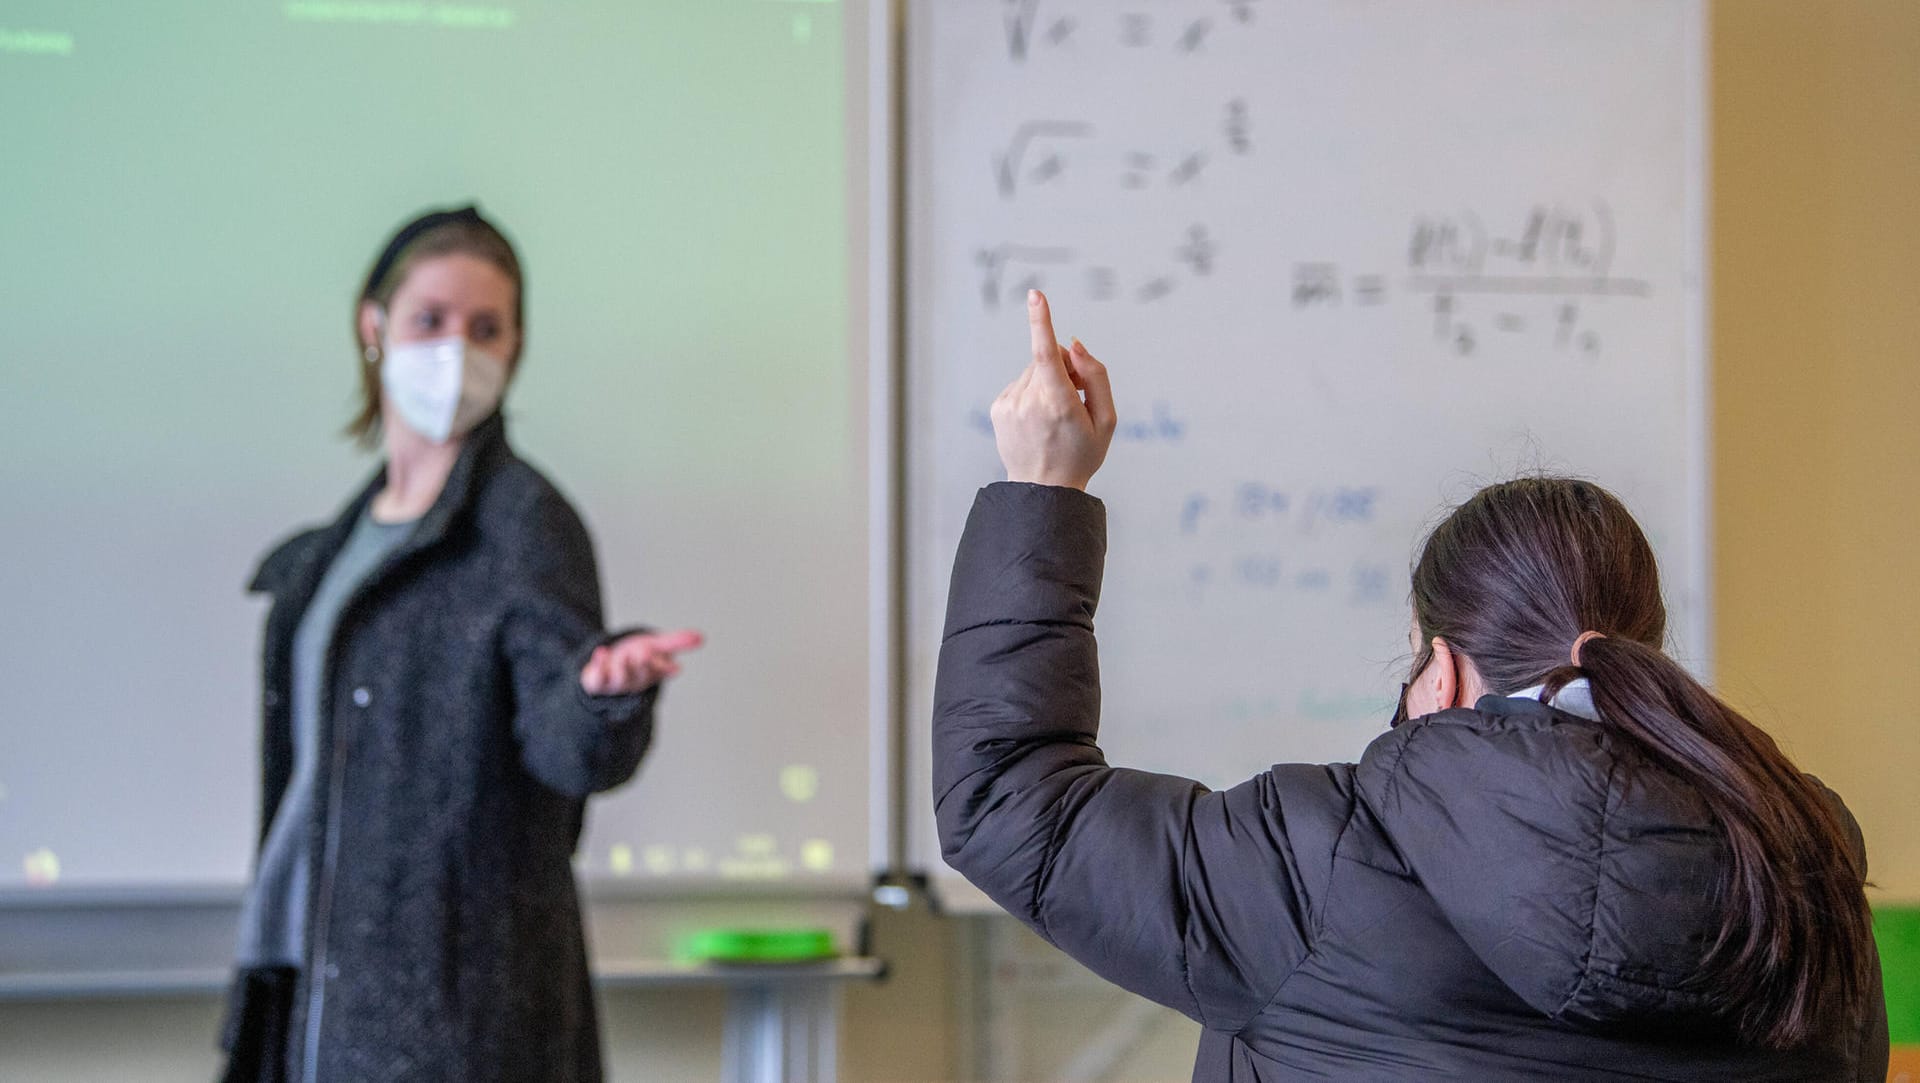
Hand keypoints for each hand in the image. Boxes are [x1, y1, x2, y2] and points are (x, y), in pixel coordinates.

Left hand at [580, 629, 704, 695]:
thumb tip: (702, 637)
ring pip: (620, 678)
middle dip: (643, 665)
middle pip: (641, 675)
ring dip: (622, 668)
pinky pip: (596, 680)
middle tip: (644, 653)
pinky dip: (598, 666)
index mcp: (652, 672)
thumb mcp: (657, 647)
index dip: (665, 667)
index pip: (661, 670)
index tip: (674, 667)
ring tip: (625, 656)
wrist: (607, 669)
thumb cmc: (635, 657)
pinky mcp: (596, 681)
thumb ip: (676, 642)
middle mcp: (635, 679)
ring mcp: (616, 681)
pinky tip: (601, 652)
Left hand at [990, 290, 1116, 490]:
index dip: (1042, 322)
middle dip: (1064, 368)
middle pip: (1047, 359)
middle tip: (1075, 397)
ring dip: (1047, 381)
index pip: (1046, 354)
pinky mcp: (998, 407)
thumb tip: (1074, 343)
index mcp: (1058, 404)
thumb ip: (1096, 376)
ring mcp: (1009, 404)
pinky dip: (1033, 392)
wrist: (1042, 490)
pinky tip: (1039, 419)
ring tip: (1056, 414)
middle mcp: (1029, 401)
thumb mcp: (1107, 420)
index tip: (1036, 296)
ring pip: (1033, 370)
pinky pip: (1020, 383)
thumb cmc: (1081, 454)